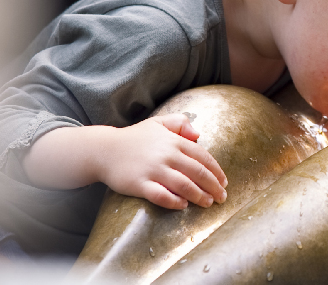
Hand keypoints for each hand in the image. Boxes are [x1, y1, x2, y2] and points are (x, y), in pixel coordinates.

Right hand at [98, 114, 227, 208]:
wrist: (104, 150)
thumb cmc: (134, 137)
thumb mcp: (158, 123)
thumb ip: (180, 123)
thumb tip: (198, 134)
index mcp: (174, 141)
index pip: (203, 157)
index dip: (216, 171)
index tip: (224, 182)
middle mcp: (166, 155)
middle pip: (198, 172)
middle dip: (214, 186)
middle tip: (222, 197)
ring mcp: (153, 170)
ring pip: (184, 185)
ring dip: (199, 196)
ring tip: (207, 203)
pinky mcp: (139, 184)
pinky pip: (161, 196)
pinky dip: (174, 201)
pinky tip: (183, 205)